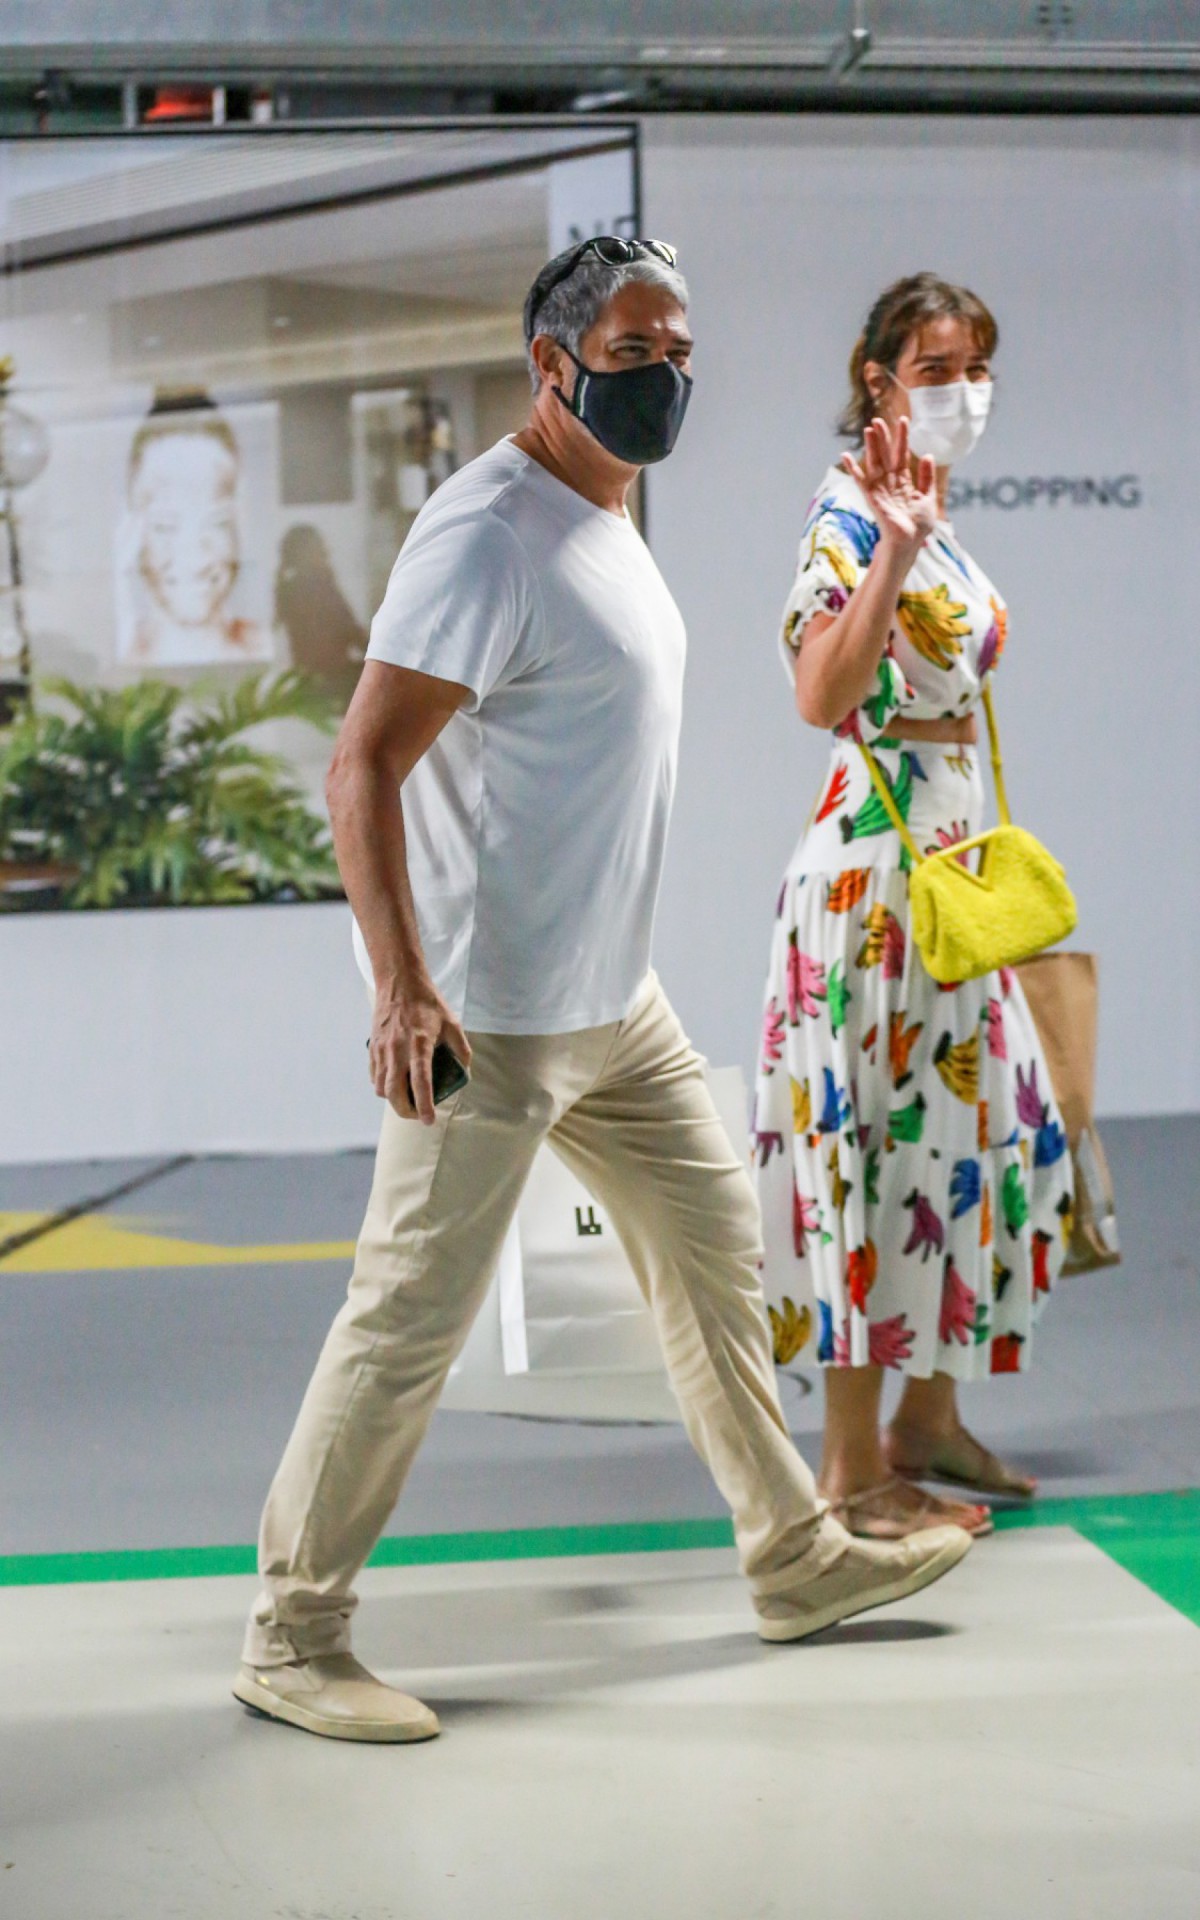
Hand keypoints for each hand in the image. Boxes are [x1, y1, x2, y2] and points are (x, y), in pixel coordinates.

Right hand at [368, 977, 471, 1125]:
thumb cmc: (427, 1003)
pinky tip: (394, 1084)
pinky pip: (374, 1076)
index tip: (428, 1120)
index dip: (424, 1104)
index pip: (420, 1081)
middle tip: (417, 1115)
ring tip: (407, 1100)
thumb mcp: (452, 1023)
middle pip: (394, 1092)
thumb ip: (460, 1049)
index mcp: (420, 1044)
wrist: (399, 982)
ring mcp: (382, 1049)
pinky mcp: (373, 1047)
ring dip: (393, 1099)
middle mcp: (397, 1049)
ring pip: (381, 1087)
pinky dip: (383, 1086)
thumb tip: (464, 1071)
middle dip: (405, 1110)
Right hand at [841, 416, 938, 556]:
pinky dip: (853, 469)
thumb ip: (927, 477)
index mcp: (904, 481)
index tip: (903, 419)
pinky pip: (861, 481)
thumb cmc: (919, 525)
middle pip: (885, 455)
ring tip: (868, 428)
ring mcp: (880, 489)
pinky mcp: (872, 498)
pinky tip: (845, 456)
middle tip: (878, 419)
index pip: (902, 455)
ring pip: (874, 463)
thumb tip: (927, 454)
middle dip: (883, 437)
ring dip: (870, 446)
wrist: (909, 543)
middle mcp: (890, 482)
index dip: (902, 438)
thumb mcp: (928, 497)